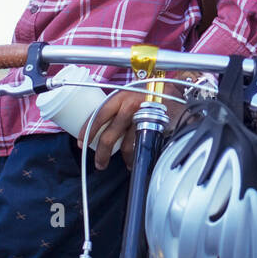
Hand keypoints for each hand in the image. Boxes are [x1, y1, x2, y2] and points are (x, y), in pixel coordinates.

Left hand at [77, 72, 212, 170]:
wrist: (175, 93)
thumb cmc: (149, 94)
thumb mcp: (130, 95)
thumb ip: (118, 107)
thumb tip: (101, 127)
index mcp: (120, 96)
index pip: (99, 114)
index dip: (88, 130)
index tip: (80, 143)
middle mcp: (130, 105)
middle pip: (110, 135)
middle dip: (102, 153)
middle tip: (99, 164)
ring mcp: (143, 116)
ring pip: (127, 144)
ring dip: (123, 158)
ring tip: (122, 164)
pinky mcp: (154, 126)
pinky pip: (141, 145)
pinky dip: (137, 156)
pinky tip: (134, 161)